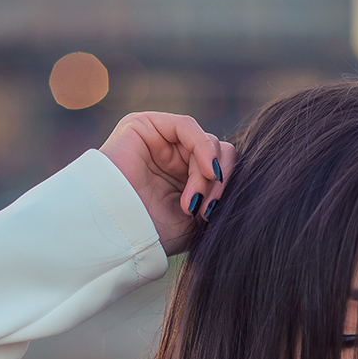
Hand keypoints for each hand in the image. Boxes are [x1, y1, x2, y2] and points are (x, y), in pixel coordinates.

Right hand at [99, 112, 235, 255]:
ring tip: (194, 201)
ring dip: (207, 173)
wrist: (116, 233)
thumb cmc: (152, 234)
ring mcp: (161, 141)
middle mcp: (175, 159)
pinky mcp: (145, 125)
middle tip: (209, 208)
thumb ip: (217, 199)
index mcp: (185, 181)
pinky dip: (202, 148)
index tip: (216, 214)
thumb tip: (241, 183)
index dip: (227, 187)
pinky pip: (187, 126)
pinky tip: (205, 171)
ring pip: (206, 142)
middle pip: (218, 154)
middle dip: (220, 181)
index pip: (221, 170)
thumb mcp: (196, 221)